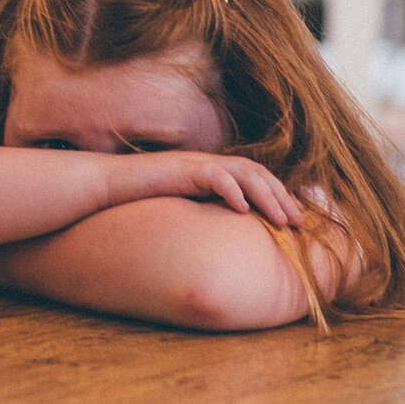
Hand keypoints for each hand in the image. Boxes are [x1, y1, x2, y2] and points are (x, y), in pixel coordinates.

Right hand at [105, 151, 301, 226]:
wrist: (106, 185)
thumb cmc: (139, 201)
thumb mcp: (181, 209)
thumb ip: (204, 214)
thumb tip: (224, 239)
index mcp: (211, 173)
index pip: (254, 179)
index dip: (277, 196)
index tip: (294, 220)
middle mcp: (208, 165)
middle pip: (257, 174)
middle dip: (281, 197)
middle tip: (299, 221)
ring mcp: (196, 164)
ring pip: (243, 173)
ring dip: (266, 195)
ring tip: (280, 218)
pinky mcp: (181, 168)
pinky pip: (214, 175)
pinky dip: (231, 190)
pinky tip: (242, 209)